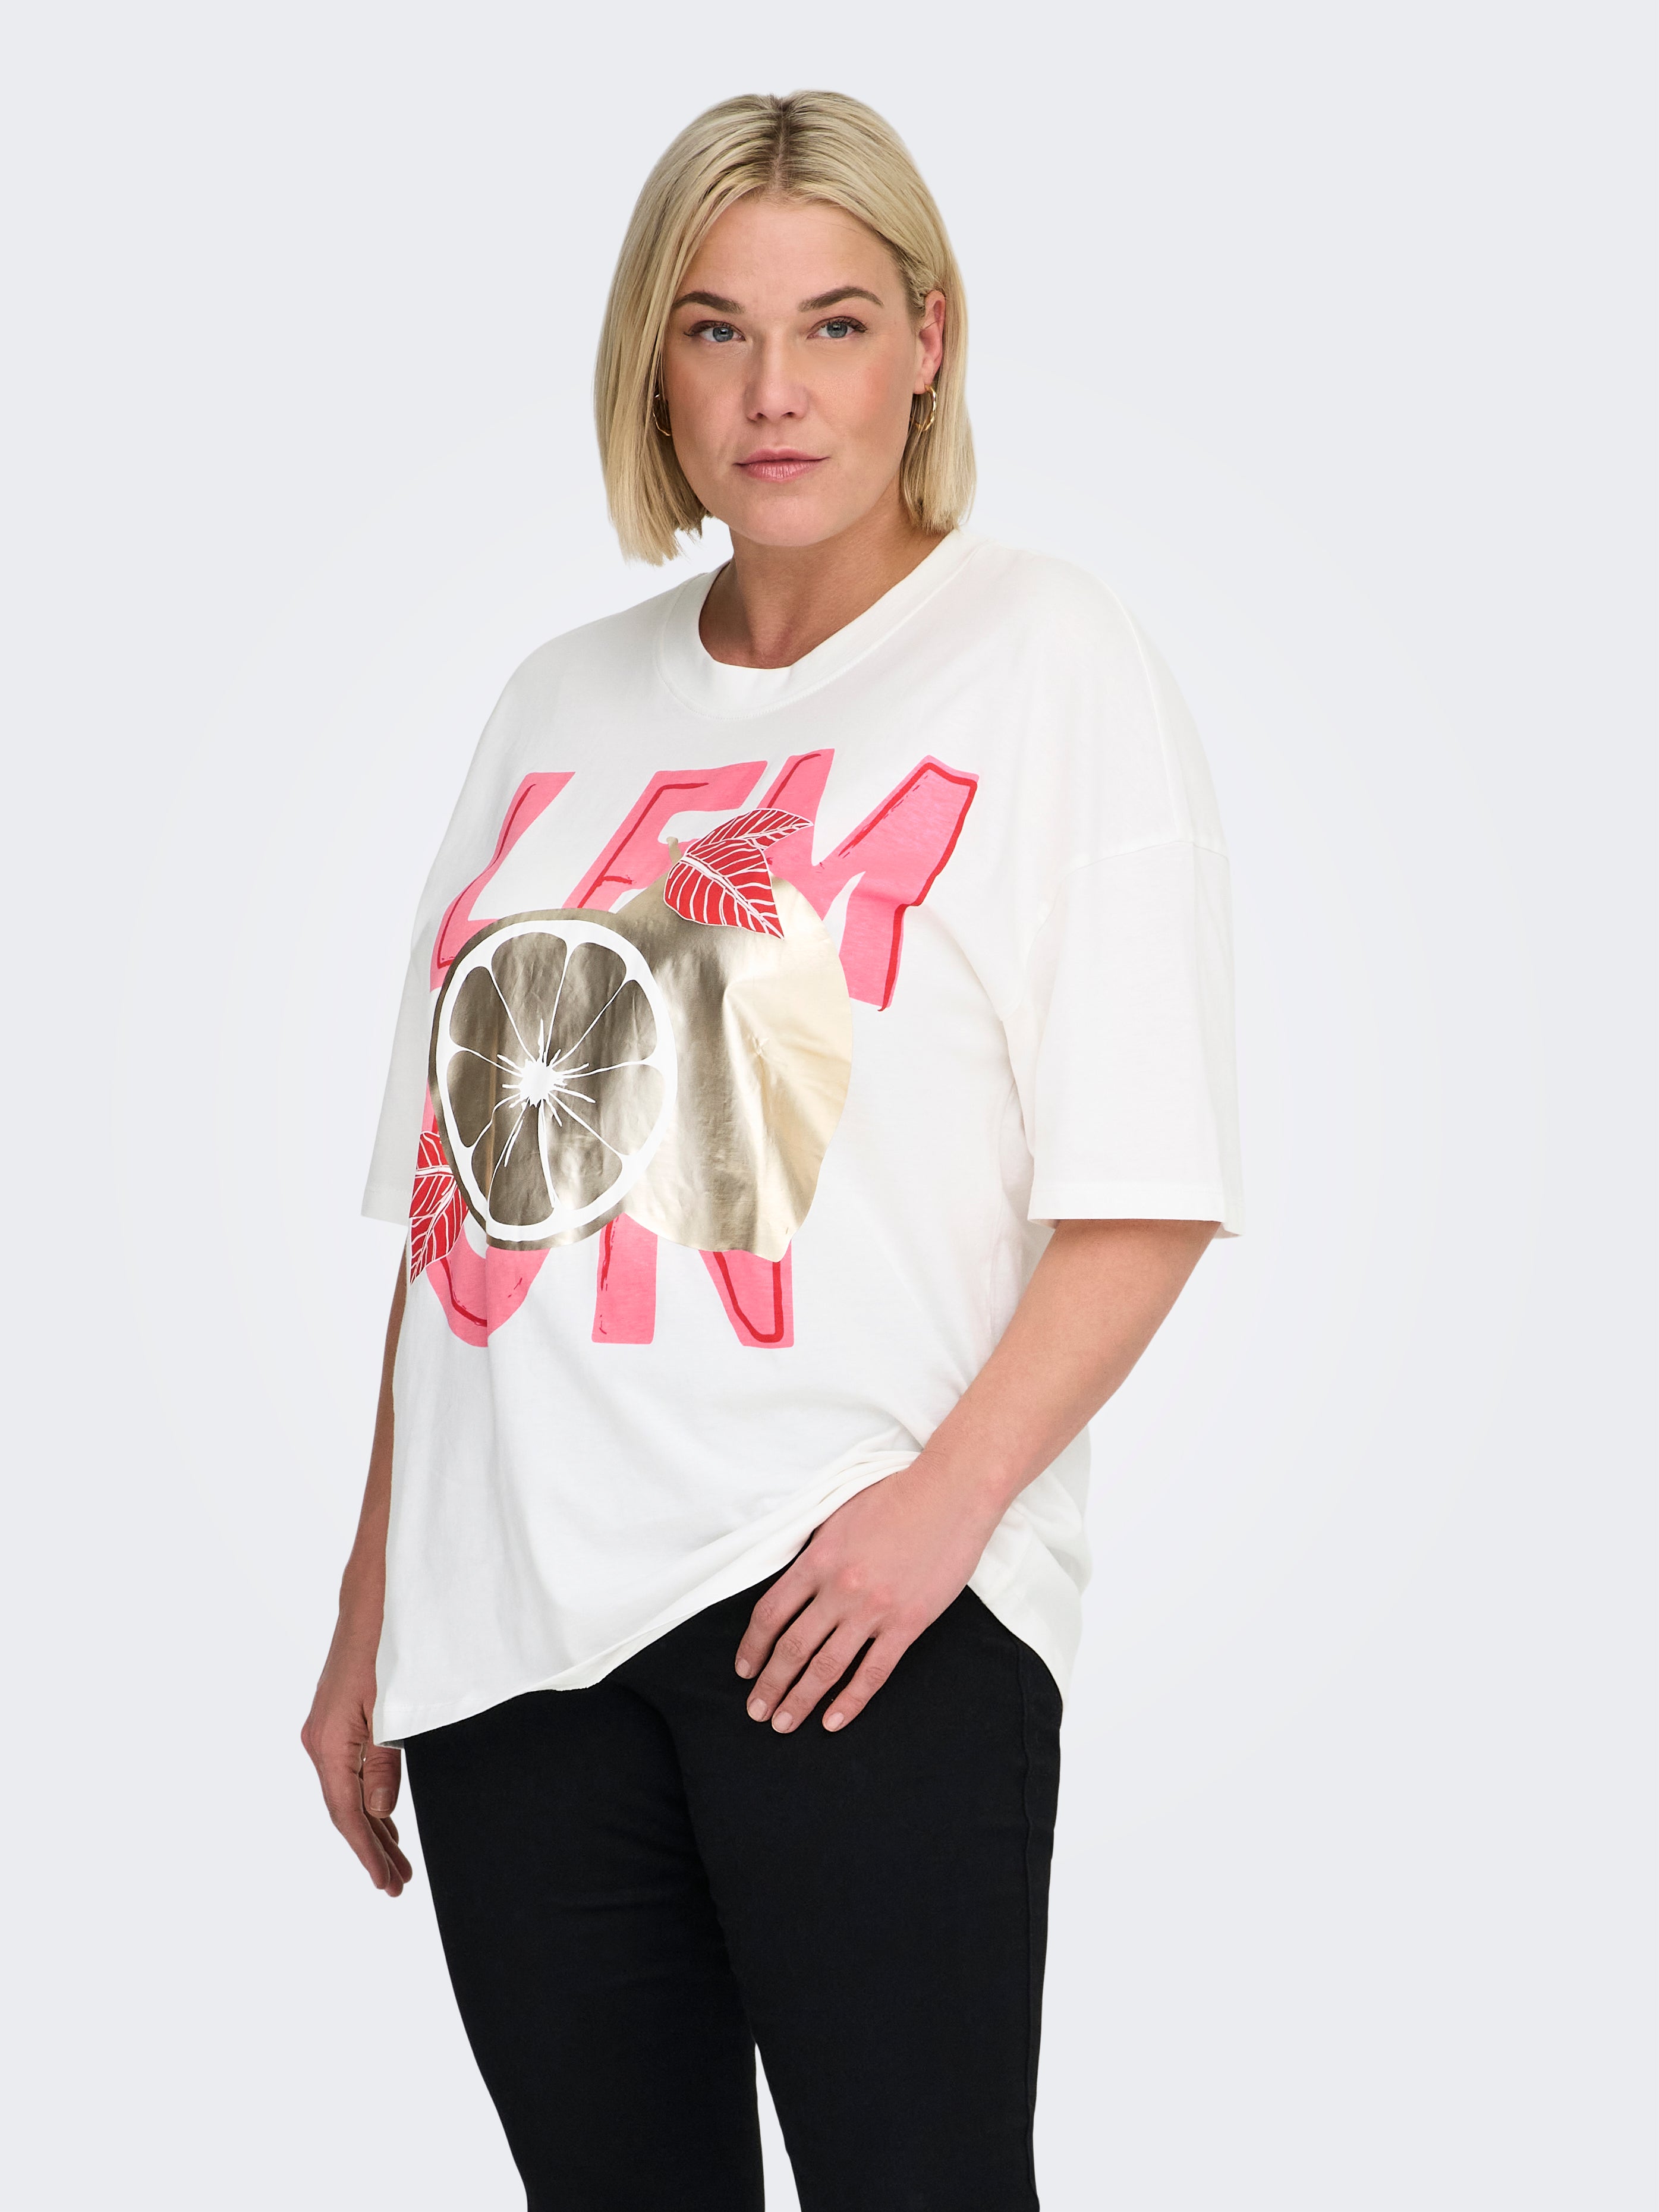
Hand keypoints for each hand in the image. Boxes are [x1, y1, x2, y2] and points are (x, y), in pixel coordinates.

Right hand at [301, 1611, 412, 1895]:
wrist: (373, 1599)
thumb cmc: (388, 1647)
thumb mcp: (393, 1708)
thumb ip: (384, 1763)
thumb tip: (377, 1814)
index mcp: (328, 1742)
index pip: (347, 1812)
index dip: (367, 1851)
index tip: (386, 1883)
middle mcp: (320, 1740)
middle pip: (345, 1810)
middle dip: (372, 1849)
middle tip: (398, 1885)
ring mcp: (326, 1731)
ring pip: (348, 1793)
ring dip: (372, 1828)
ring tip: (396, 1864)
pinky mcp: (339, 1721)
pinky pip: (351, 1772)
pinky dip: (368, 1800)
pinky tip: (383, 1819)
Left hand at [734, 1455, 1003, 1733]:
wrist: (950, 1494)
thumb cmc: (895, 1497)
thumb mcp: (838, 1515)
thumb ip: (813, 1552)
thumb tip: (792, 1584)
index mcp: (817, 1559)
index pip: (770, 1614)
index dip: (752, 1647)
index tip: (744, 1669)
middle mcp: (839, 1589)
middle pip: (792, 1648)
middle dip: (770, 1685)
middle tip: (757, 1710)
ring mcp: (873, 1610)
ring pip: (826, 1667)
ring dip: (800, 1699)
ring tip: (783, 1723)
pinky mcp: (908, 1624)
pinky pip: (873, 1673)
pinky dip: (850, 1701)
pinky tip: (833, 1721)